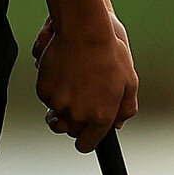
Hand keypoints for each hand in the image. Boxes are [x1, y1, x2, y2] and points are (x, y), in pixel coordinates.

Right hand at [35, 14, 138, 152]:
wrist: (85, 30)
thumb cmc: (110, 54)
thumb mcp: (129, 82)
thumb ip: (125, 108)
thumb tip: (118, 125)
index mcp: (101, 116)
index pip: (86, 144)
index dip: (87, 138)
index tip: (87, 131)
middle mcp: (78, 114)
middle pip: (71, 130)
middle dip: (75, 119)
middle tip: (83, 96)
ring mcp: (59, 104)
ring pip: (58, 113)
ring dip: (64, 102)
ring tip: (76, 77)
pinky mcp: (44, 91)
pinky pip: (47, 97)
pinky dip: (53, 88)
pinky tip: (65, 70)